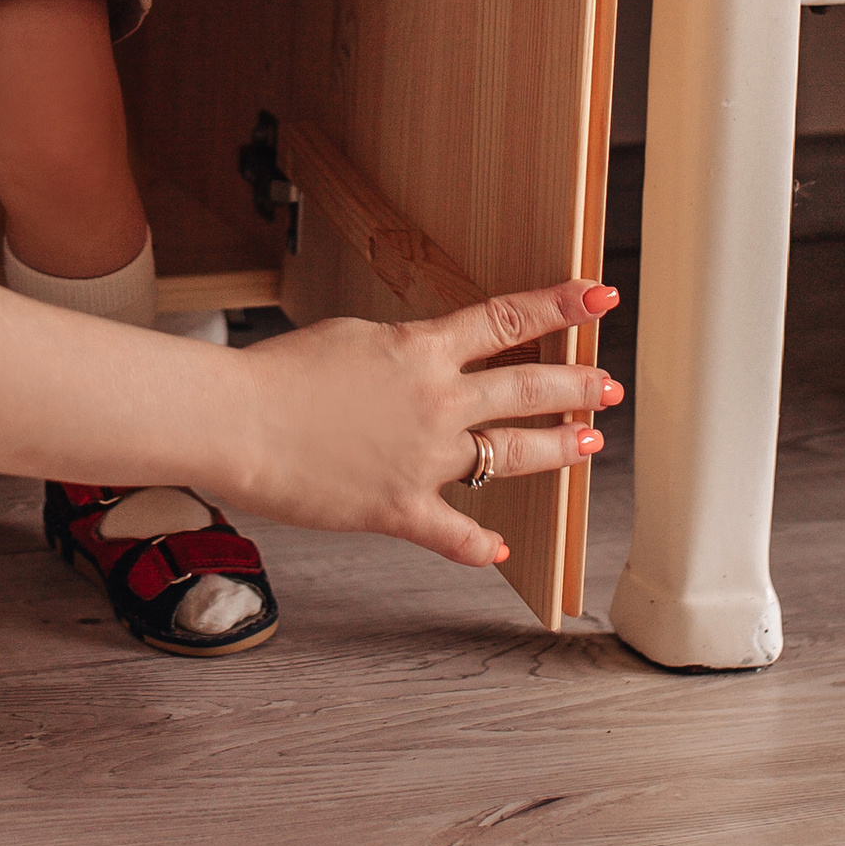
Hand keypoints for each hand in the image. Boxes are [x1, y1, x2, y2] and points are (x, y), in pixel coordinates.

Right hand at [230, 282, 621, 569]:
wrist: (237, 422)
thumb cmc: (277, 376)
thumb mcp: (351, 337)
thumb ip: (399, 350)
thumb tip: (422, 356)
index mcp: (420, 351)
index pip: (505, 320)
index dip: (559, 304)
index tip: (597, 295)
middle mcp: (435, 402)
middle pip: (526, 387)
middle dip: (576, 384)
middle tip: (607, 385)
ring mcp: (423, 458)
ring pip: (509, 453)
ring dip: (556, 449)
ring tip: (587, 445)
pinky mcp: (399, 508)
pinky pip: (453, 532)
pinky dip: (479, 545)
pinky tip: (501, 550)